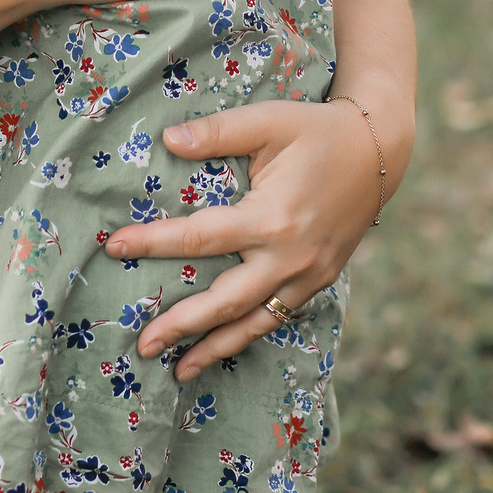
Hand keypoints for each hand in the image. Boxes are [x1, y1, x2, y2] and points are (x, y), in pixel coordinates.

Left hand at [102, 99, 384, 380]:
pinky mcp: (319, 282)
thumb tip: (168, 140)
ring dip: (214, 348)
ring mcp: (308, 276)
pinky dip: (248, 336)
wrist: (378, 153)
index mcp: (272, 218)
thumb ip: (216, 133)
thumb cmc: (315, 132)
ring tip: (177, 370)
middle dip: (181, 325)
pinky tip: (222, 348)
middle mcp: (290, 257)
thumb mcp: (267, 122)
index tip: (114, 246)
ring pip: (254, 323)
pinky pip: (277, 317)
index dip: (154, 243)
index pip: (199, 237)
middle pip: (226, 302)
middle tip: (142, 344)